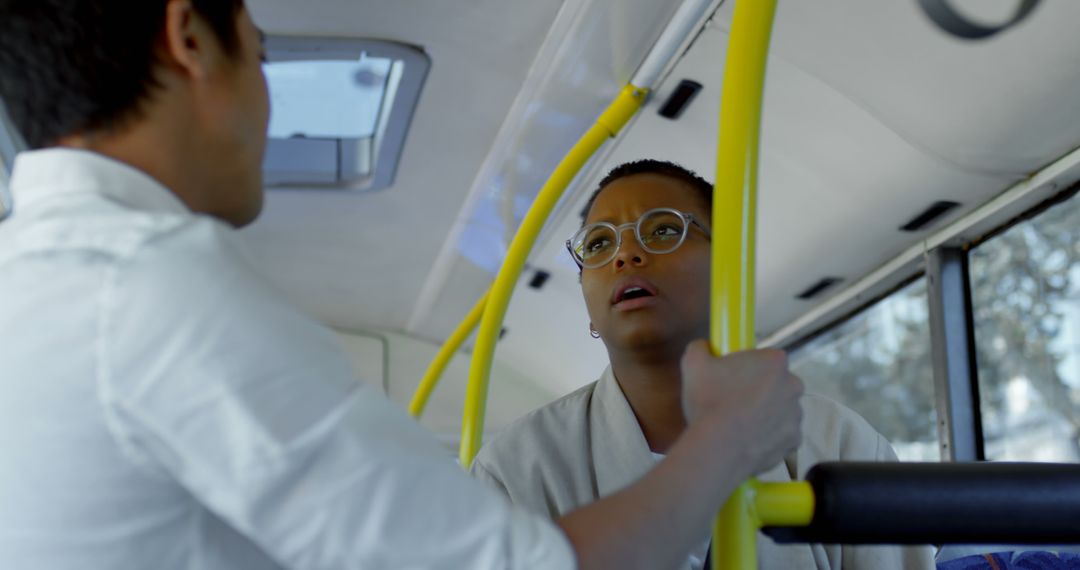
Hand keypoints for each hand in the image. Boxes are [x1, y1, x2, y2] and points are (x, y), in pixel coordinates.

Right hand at [680, 341, 803, 475]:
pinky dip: (769, 436)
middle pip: (778, 383)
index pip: (767, 358)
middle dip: (762, 390)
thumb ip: (700, 348)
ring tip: (739, 424)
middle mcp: (793, 385)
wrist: (718, 449)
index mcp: (775, 362)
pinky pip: (782, 434)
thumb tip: (703, 346)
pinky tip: (748, 439)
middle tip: (735, 401)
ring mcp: (796, 415)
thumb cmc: (709, 402)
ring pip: (781, 409)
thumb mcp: (693, 364)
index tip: (733, 377)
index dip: (750, 367)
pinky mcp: (794, 440)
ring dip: (766, 413)